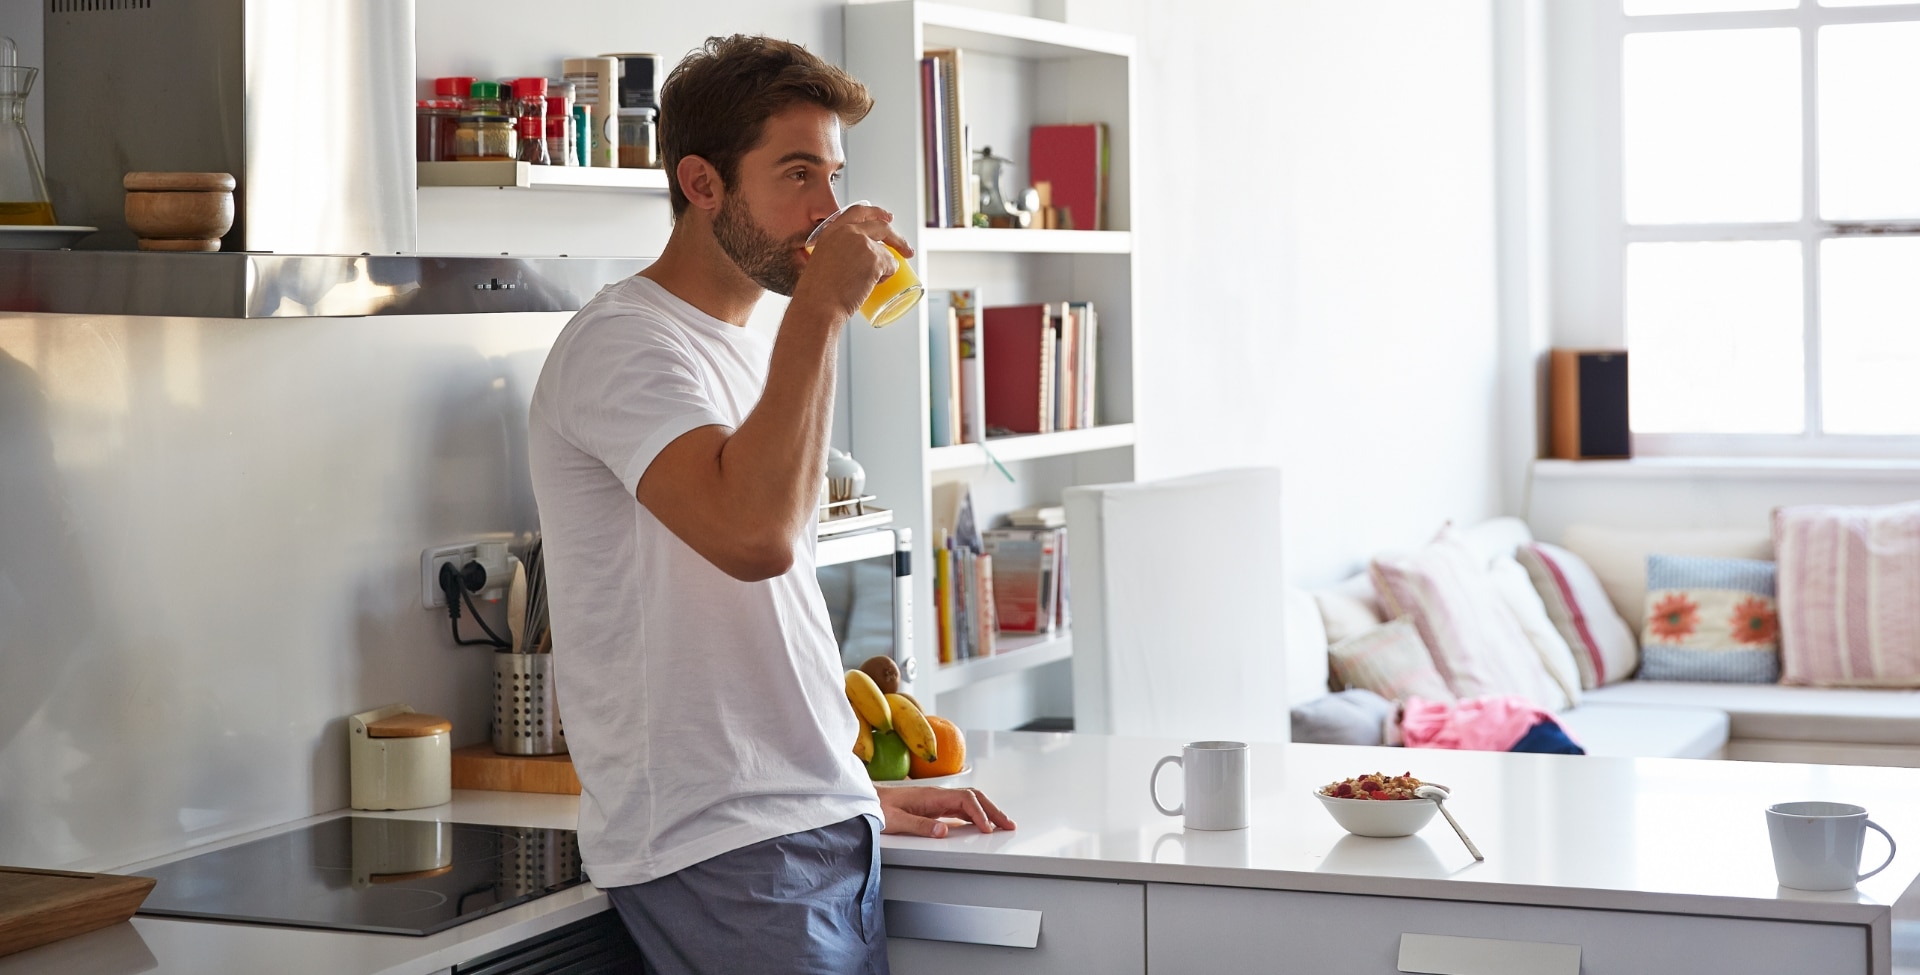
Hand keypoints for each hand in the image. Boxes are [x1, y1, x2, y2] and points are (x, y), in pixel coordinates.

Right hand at [792, 204, 914, 320]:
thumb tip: (856, 262)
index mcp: (832, 231)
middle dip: (897, 238)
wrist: (818, 305)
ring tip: (867, 286)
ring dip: (884, 270)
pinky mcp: (875, 258)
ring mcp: (863, 243)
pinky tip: (870, 287)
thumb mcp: (822, 262)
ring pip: (887, 253)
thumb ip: (837, 254)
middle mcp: (848, 232)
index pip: (858, 212)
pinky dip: (886, 278)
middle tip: (906, 249)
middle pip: (881, 227)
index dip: (876, 213)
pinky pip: (892, 266)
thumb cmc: (817, 294)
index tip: (887, 217)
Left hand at [878, 786, 1015, 837]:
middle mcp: (937, 795)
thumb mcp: (896, 821)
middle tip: (1008, 825)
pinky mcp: (933, 806)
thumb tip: (944, 831)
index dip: (979, 814)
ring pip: (969, 801)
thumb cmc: (878, 808)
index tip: (987, 829)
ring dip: (987, 811)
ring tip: (1001, 825)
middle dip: (993, 810)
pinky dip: (975, 814)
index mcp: (932, 796)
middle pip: (973, 797)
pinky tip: (979, 824)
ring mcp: (936, 800)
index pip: (965, 800)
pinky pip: (960, 808)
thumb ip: (919, 826)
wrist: (866, 799)